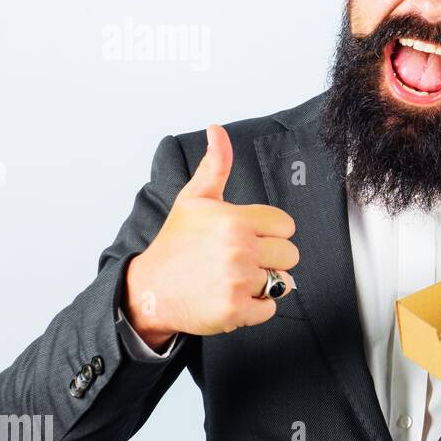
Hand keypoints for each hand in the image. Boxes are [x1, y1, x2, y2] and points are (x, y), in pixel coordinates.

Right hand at [124, 124, 298, 348]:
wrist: (149, 290)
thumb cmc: (175, 245)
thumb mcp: (194, 200)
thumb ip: (215, 166)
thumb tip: (217, 130)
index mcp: (234, 219)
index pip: (286, 225)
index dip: (269, 233)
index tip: (246, 237)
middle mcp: (238, 248)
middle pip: (291, 254)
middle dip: (270, 259)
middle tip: (239, 260)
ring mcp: (237, 280)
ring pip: (284, 282)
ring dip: (264, 283)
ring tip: (234, 278)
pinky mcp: (235, 310)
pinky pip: (271, 307)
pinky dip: (256, 307)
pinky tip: (232, 296)